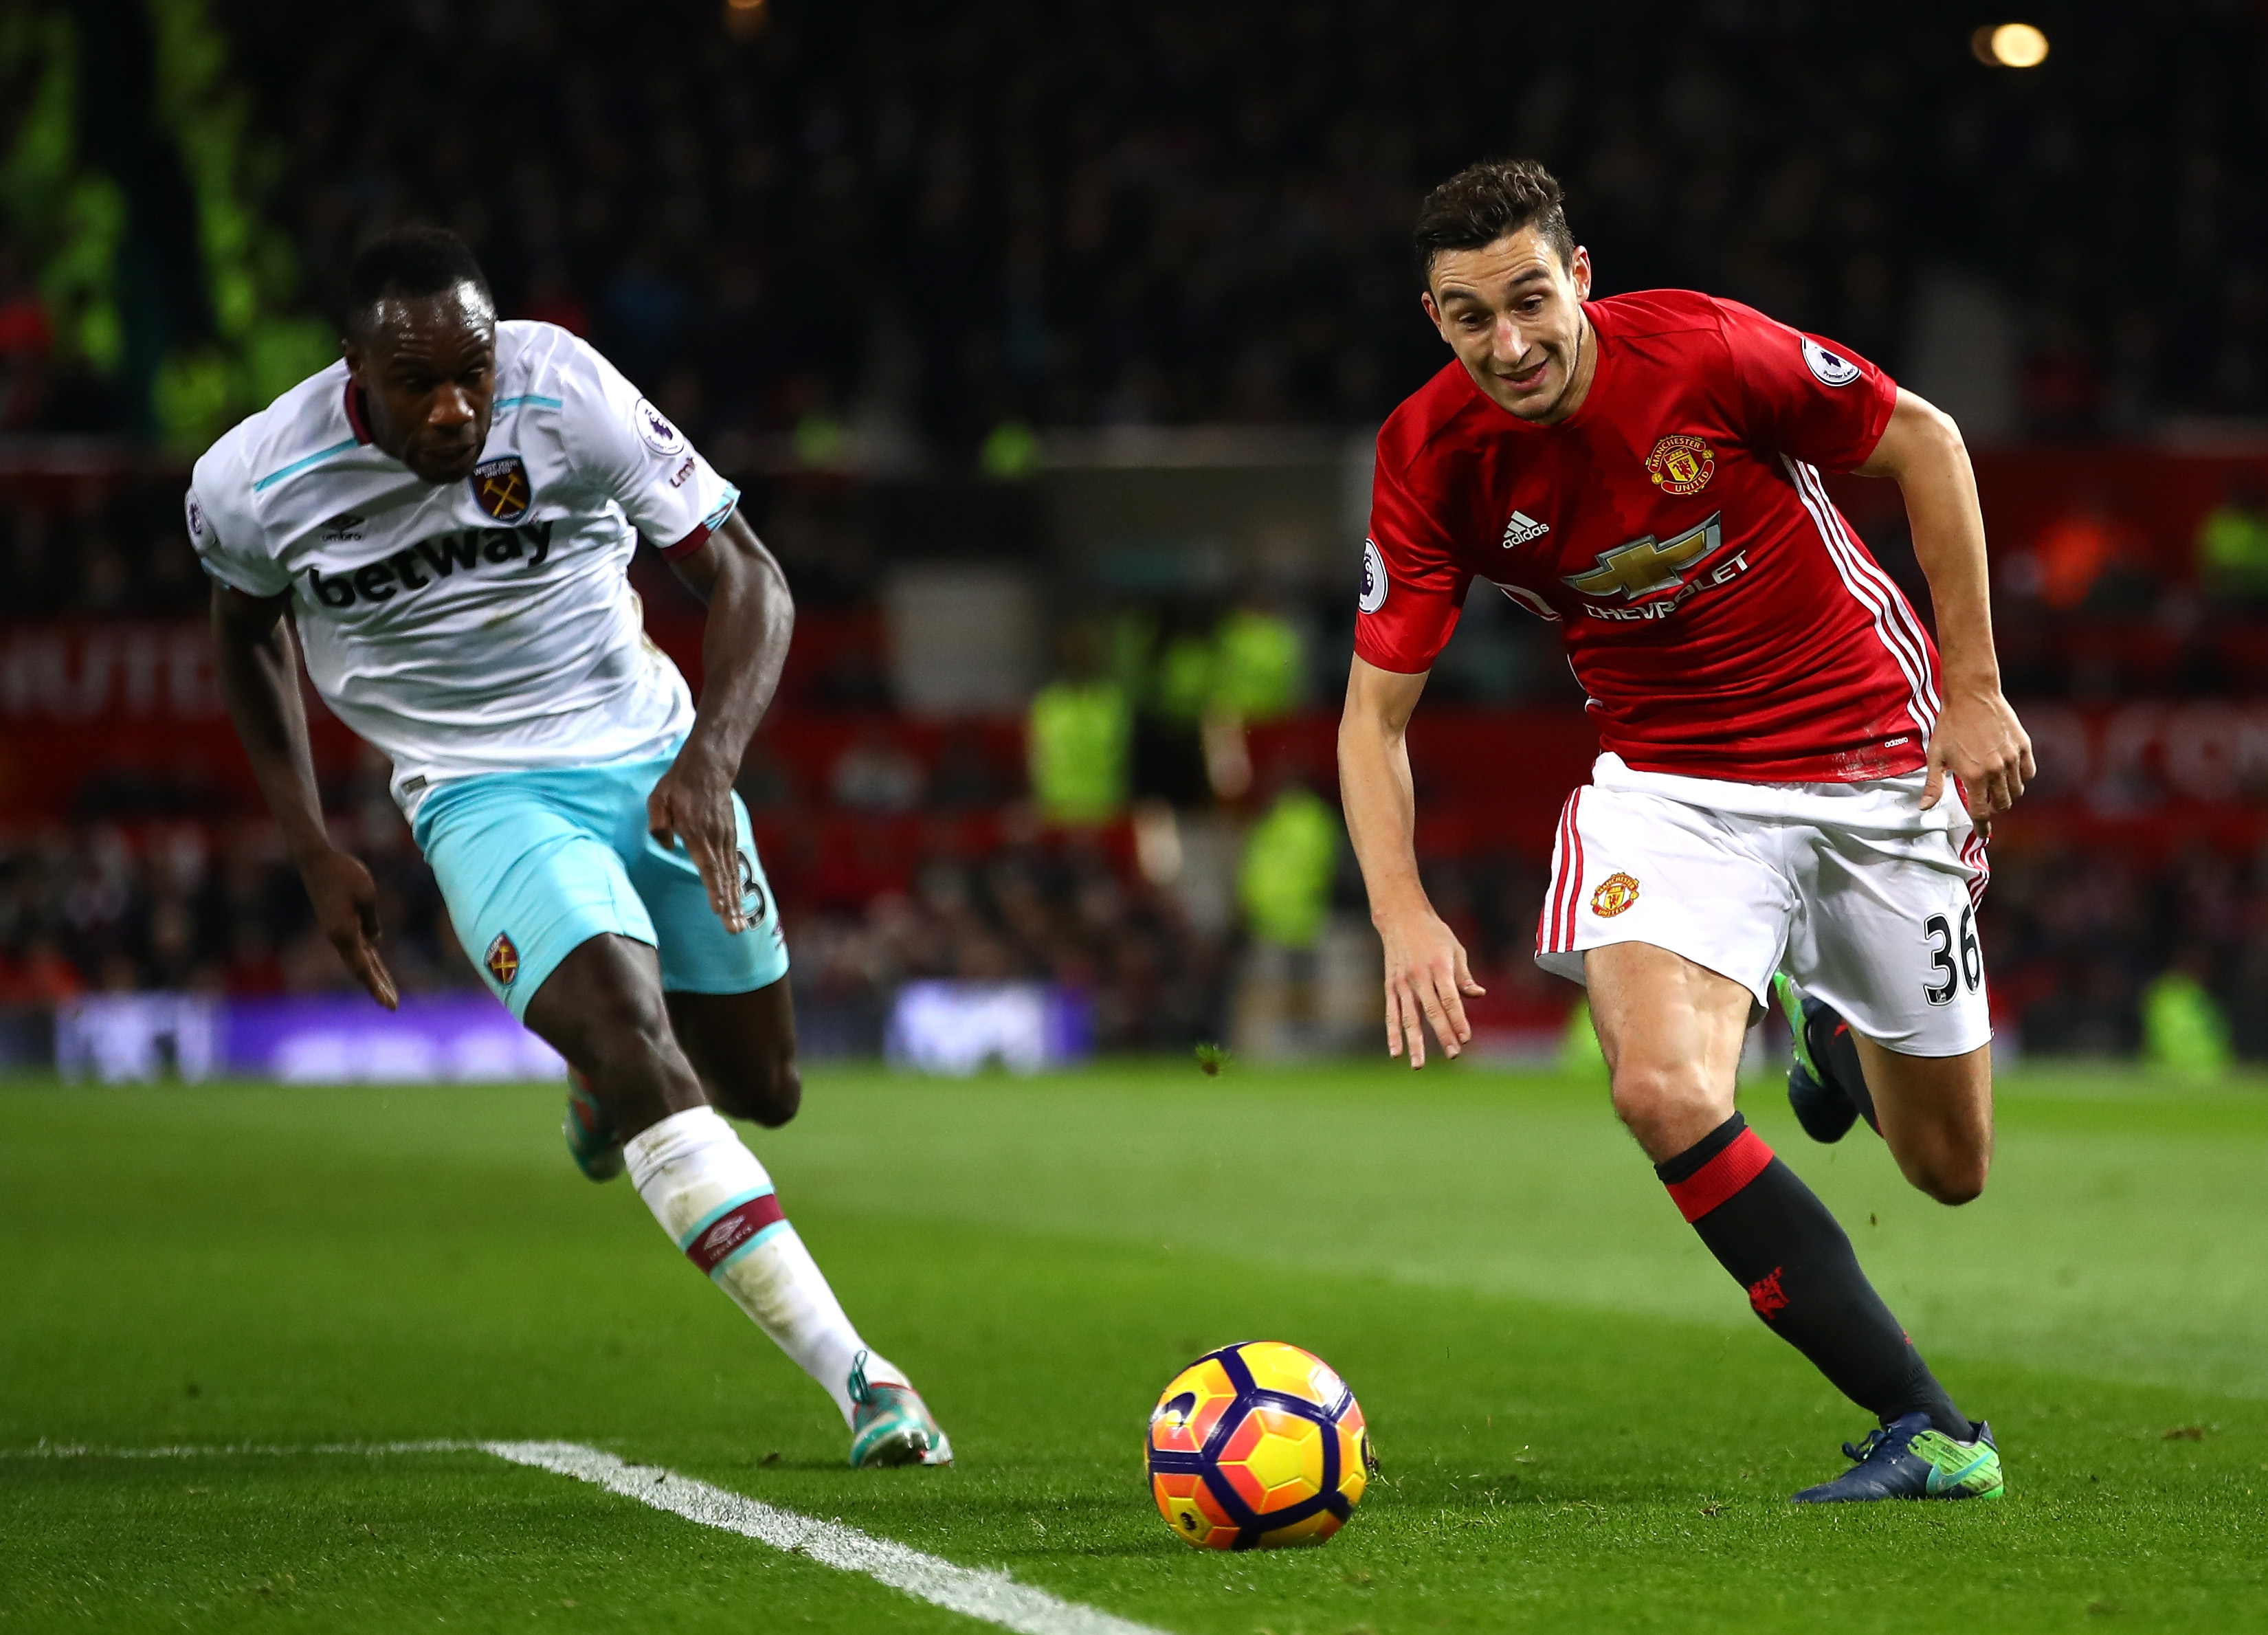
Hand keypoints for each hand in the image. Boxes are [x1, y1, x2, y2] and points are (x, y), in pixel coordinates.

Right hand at [301, 847, 397, 1009]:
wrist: (316, 860)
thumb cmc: (344, 874)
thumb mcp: (367, 897)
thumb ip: (373, 924)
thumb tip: (375, 945)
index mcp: (345, 935)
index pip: (365, 969)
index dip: (378, 987)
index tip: (390, 1005)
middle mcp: (338, 938)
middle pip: (362, 970)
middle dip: (378, 987)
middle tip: (392, 1006)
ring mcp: (336, 931)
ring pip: (359, 959)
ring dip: (374, 975)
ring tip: (387, 992)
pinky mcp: (337, 923)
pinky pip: (356, 946)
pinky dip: (367, 957)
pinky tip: (376, 963)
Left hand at [649, 742, 746, 933]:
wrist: (708, 767)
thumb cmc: (678, 785)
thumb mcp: (658, 799)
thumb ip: (659, 823)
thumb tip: (665, 845)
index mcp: (697, 833)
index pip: (708, 867)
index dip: (714, 891)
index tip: (720, 910)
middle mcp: (716, 839)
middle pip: (724, 878)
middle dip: (730, 907)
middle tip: (735, 930)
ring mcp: (726, 838)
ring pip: (731, 875)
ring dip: (736, 902)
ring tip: (739, 924)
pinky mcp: (729, 837)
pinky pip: (733, 867)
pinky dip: (736, 887)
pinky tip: (737, 902)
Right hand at [1377, 904, 1484, 1068]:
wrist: (1400, 917)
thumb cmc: (1434, 933)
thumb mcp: (1455, 949)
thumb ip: (1464, 976)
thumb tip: (1478, 995)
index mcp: (1439, 966)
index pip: (1450, 999)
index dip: (1458, 1019)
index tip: (1466, 1038)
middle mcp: (1419, 976)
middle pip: (1432, 1011)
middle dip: (1443, 1034)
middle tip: (1453, 1054)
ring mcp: (1402, 983)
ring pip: (1409, 1017)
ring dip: (1414, 1042)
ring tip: (1419, 1064)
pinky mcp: (1390, 986)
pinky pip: (1392, 1013)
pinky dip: (1393, 1033)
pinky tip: (1396, 1052)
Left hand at [1922, 682, 2034, 820]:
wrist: (1972, 696)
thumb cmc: (1950, 726)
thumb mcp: (1936, 757)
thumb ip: (1933, 785)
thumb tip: (1924, 808)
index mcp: (1974, 776)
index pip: (1981, 812)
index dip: (1982, 826)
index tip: (1983, 833)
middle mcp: (1997, 770)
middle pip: (2002, 804)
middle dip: (1993, 808)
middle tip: (1984, 802)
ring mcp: (2013, 758)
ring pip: (2016, 791)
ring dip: (2006, 795)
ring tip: (1994, 788)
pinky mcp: (2024, 747)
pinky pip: (2028, 773)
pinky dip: (2020, 778)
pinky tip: (2008, 774)